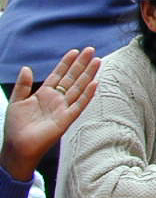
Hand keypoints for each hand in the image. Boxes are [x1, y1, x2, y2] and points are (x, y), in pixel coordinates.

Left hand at [1, 48, 100, 181]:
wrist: (17, 147)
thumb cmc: (15, 127)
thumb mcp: (16, 102)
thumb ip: (23, 85)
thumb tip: (27, 68)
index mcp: (44, 94)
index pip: (58, 75)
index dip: (66, 63)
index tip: (74, 51)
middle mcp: (57, 99)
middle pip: (72, 78)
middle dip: (81, 64)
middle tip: (91, 50)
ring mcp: (63, 108)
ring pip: (79, 88)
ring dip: (88, 75)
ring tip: (97, 61)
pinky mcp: (66, 119)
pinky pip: (79, 105)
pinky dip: (87, 94)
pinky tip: (95, 83)